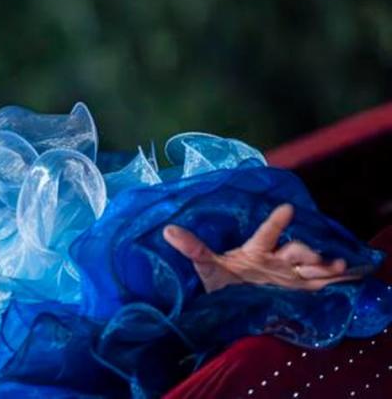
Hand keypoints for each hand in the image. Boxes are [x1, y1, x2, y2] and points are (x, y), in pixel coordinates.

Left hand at [162, 203, 364, 292]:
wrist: (232, 305)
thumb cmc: (222, 282)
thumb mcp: (207, 267)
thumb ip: (192, 248)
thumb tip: (167, 230)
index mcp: (255, 250)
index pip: (266, 234)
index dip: (276, 223)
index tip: (287, 209)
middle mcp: (276, 259)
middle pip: (295, 250)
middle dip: (305, 250)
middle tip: (313, 254)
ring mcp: (290, 273)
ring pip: (311, 264)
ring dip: (323, 263)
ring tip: (333, 264)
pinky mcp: (300, 289)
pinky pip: (322, 282)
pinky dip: (335, 278)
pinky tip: (347, 274)